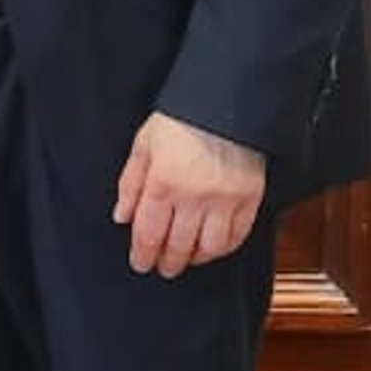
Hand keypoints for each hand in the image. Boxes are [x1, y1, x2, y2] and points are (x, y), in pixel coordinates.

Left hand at [113, 114, 264, 277]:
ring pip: (208, 247)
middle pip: (177, 245)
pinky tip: (213, 248)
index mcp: (163, 183)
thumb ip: (131, 183)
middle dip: (167, 263)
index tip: (140, 263)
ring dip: (195, 258)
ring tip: (187, 259)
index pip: (148, 233)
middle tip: (162, 268)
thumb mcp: (144, 144)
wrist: (225, 101)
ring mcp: (224, 200)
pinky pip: (237, 235)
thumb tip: (122, 216)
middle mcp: (194, 197)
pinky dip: (224, 248)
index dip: (142, 255)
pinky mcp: (249, 198)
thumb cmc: (181, 119)